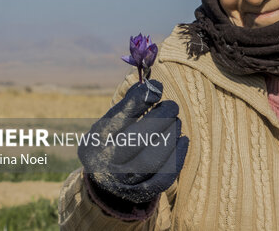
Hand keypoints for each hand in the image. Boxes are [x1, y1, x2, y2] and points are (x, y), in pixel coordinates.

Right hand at [77, 80, 188, 203]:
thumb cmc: (115, 141)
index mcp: (95, 142)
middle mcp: (106, 164)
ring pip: (152, 159)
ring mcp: (123, 182)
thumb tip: (154, 85)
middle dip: (160, 118)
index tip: (157, 87)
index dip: (139, 100)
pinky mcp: (141, 193)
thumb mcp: (112, 122)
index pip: (117, 119)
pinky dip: (178, 156)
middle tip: (172, 106)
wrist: (108, 182)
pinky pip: (164, 177)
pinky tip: (183, 140)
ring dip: (170, 135)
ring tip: (176, 122)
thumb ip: (131, 103)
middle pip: (136, 140)